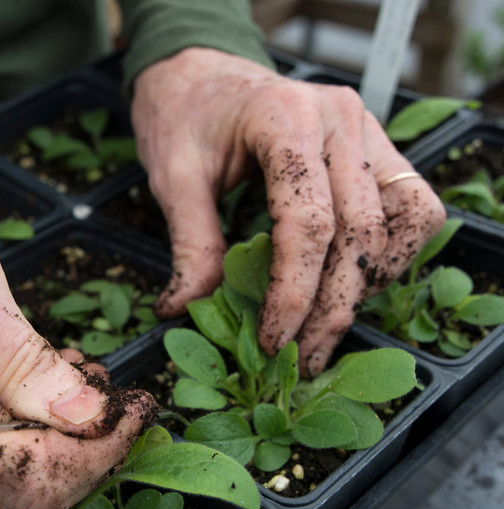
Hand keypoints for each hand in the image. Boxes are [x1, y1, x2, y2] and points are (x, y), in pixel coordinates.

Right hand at [0, 181, 154, 508]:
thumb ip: (19, 349)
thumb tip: (84, 415)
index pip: (16, 466)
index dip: (91, 450)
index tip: (129, 407)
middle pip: (15, 500)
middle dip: (79, 454)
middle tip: (98, 388)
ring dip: (49, 457)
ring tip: (54, 384)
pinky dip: (12, 461)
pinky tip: (14, 403)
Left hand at [131, 47, 445, 374]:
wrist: (200, 77)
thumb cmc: (184, 120)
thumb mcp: (173, 180)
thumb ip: (191, 245)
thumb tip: (184, 309)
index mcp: (285, 119)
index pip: (309, 222)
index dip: (295, 291)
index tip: (274, 338)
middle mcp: (339, 119)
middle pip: (359, 231)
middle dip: (333, 306)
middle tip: (301, 358)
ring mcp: (365, 129)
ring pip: (399, 223)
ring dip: (367, 285)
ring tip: (324, 331)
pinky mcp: (374, 146)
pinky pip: (409, 207)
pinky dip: (389, 254)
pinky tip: (351, 287)